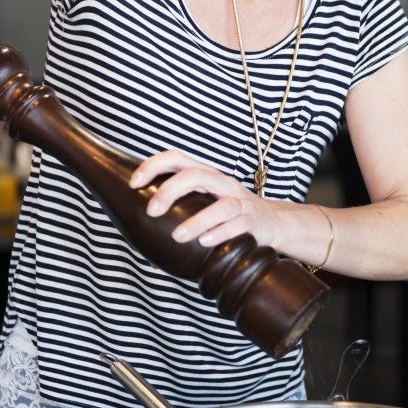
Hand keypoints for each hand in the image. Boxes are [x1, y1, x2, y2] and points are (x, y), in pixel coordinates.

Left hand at [129, 149, 280, 247]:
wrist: (274, 223)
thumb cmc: (229, 216)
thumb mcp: (204, 205)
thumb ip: (179, 216)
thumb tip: (144, 248)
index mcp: (206, 176)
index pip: (178, 159)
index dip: (154, 166)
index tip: (134, 183)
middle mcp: (223, 184)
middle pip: (197, 174)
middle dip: (171, 190)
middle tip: (152, 211)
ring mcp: (240, 202)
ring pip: (222, 204)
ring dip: (197, 220)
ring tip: (178, 236)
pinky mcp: (253, 221)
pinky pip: (238, 225)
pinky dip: (220, 232)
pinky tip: (204, 243)